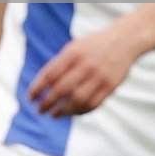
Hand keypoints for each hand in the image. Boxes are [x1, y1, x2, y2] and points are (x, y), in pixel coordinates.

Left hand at [26, 26, 141, 117]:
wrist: (124, 40)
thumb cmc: (92, 46)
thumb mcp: (73, 47)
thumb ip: (58, 64)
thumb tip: (41, 87)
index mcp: (73, 53)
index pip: (50, 74)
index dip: (37, 88)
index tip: (30, 98)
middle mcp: (86, 65)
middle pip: (61, 90)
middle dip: (47, 103)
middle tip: (40, 110)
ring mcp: (99, 76)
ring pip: (77, 101)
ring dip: (63, 111)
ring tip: (54, 114)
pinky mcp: (110, 86)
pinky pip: (93, 104)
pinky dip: (80, 111)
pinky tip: (72, 112)